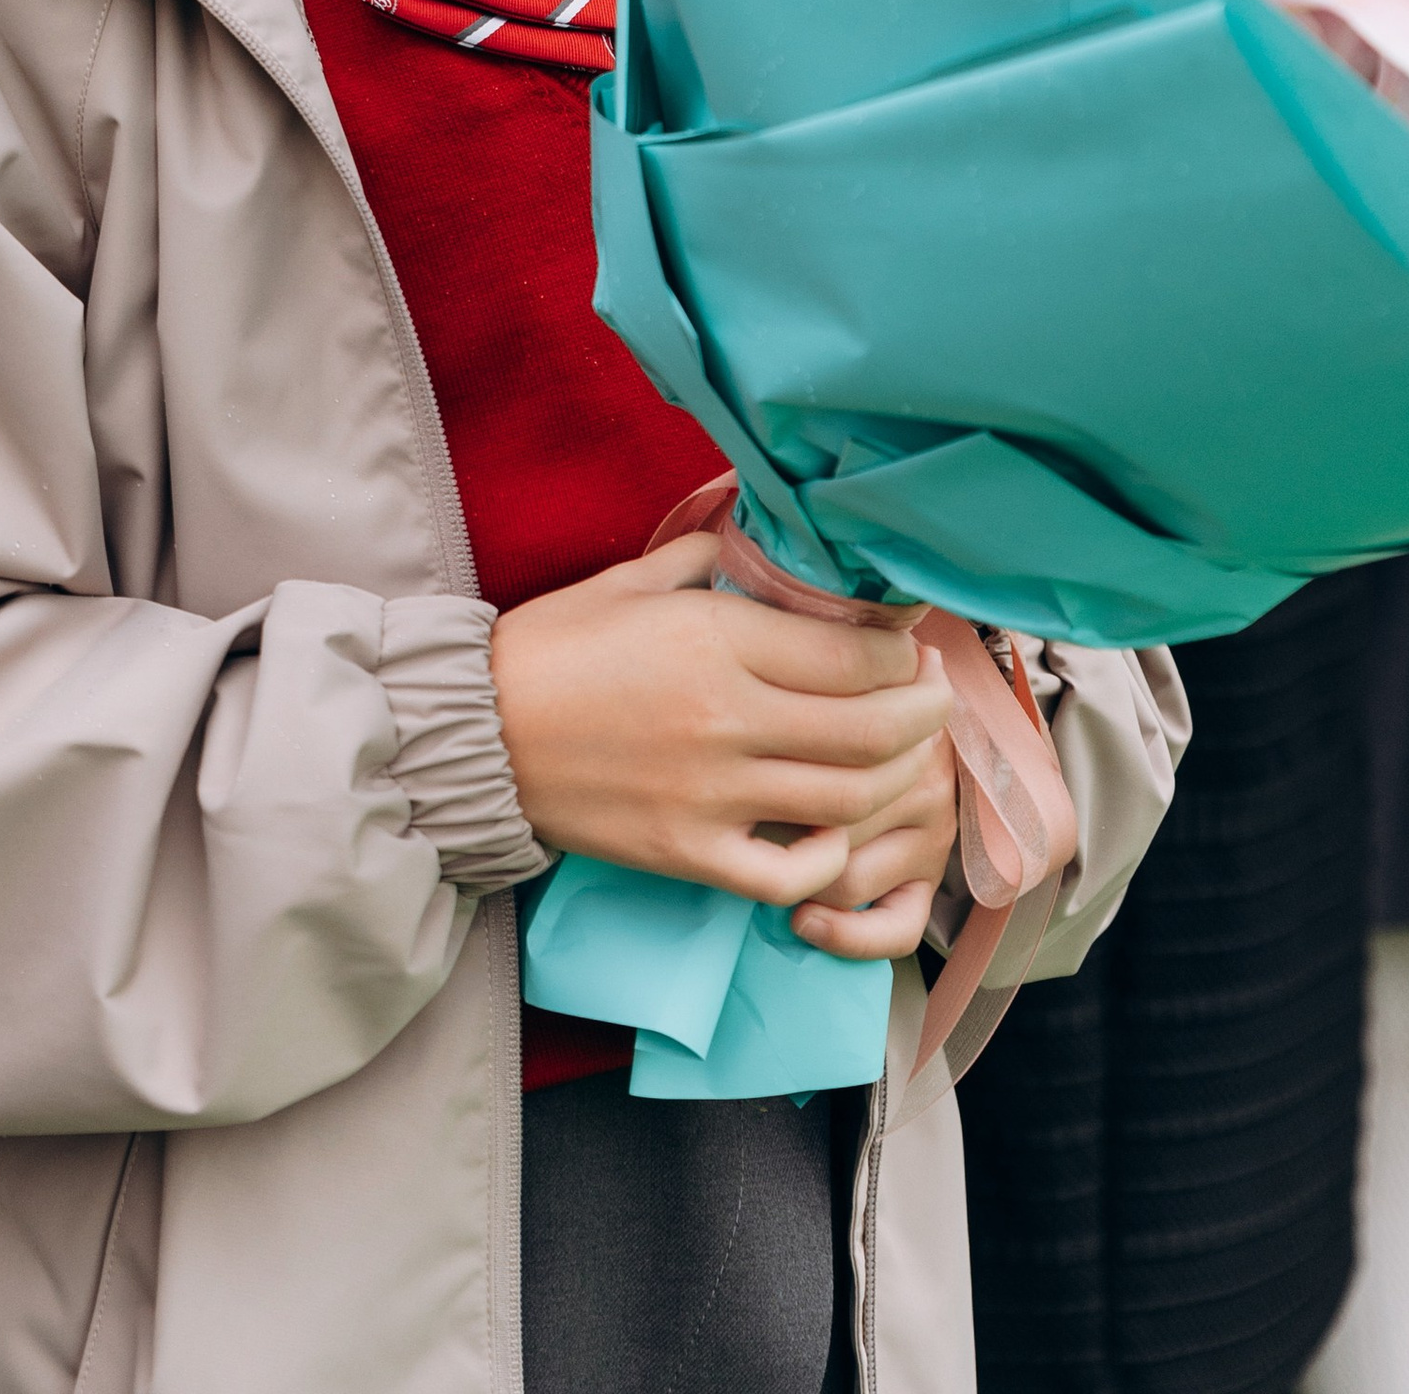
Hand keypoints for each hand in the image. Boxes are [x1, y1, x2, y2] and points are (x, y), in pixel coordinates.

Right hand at [491, 535, 958, 952]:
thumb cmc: (553, 647)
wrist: (476, 733)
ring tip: (904, 755)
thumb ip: (711, 555)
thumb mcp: (634, 579)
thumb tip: (765, 535)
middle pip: (872, 728)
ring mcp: (711, 795)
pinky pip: (789, 873)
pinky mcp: (689, 854)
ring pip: (847, 798)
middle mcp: (725, 719)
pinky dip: (831, 858)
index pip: (854, 655)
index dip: (901, 651)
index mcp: (714, 640)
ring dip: (895, 778)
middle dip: (923, 711)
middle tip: (932, 694)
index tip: (909, 641)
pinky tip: (838, 831)